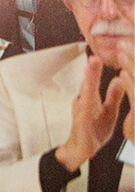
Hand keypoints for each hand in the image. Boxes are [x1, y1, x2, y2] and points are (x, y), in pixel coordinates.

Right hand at [57, 55, 124, 171]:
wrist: (83, 149)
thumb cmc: (95, 130)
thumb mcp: (109, 110)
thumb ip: (113, 95)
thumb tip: (120, 79)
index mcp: (93, 98)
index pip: (97, 80)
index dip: (100, 67)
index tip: (105, 54)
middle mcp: (86, 102)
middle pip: (90, 82)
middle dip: (93, 69)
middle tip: (95, 55)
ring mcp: (83, 111)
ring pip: (87, 93)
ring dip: (89, 79)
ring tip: (91, 66)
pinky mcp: (82, 122)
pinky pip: (86, 110)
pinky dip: (87, 101)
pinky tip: (86, 94)